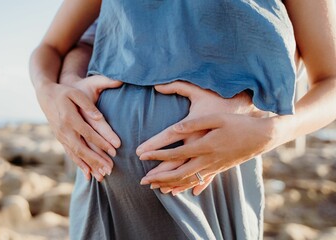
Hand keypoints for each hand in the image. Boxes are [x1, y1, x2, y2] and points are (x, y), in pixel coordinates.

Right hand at [36, 75, 121, 180]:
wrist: (45, 95)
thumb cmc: (64, 92)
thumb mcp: (76, 94)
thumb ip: (88, 105)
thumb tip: (99, 118)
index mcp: (70, 118)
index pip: (89, 134)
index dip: (102, 143)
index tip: (114, 150)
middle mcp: (64, 131)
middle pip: (82, 149)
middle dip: (97, 161)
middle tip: (110, 170)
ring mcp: (61, 137)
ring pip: (76, 155)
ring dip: (89, 166)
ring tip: (102, 176)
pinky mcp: (61, 140)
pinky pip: (71, 155)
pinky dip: (80, 165)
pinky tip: (88, 174)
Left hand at [139, 113, 275, 194]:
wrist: (261, 136)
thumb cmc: (238, 123)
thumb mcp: (216, 117)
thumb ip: (194, 123)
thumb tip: (175, 127)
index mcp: (204, 144)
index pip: (174, 151)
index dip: (157, 154)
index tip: (141, 155)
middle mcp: (207, 159)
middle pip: (178, 172)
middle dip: (159, 177)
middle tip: (143, 181)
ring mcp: (213, 167)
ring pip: (188, 180)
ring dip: (171, 185)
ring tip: (157, 189)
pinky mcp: (219, 169)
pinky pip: (200, 182)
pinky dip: (188, 188)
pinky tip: (182, 192)